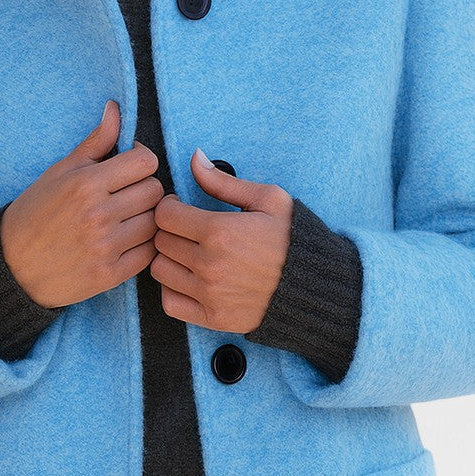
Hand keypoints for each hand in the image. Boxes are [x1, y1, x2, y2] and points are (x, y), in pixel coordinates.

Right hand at [0, 100, 161, 307]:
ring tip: (127, 218)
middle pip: (155, 191)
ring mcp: (106, 247)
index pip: (146, 162)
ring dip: (146, 218)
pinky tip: (125, 240)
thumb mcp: (60, 172)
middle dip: (144, 189)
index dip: (140, 161)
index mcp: (85, 184)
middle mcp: (98, 215)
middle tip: (127, 194)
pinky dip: (143, 245)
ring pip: (156, 223)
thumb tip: (115, 108)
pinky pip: (149, 253)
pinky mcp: (110, 275)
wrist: (12, 266)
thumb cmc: (36, 213)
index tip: (127, 168)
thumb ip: (95, 142)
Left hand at [149, 150, 292, 331]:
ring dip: (169, 259)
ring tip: (188, 254)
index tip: (180, 208)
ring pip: (160, 270)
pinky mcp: (212, 318)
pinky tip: (189, 280)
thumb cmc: (292, 239)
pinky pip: (169, 303)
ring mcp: (209, 294)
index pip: (165, 215)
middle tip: (187, 231)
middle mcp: (209, 264)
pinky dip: (172, 290)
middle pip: (161, 241)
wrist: (314, 286)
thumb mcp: (267, 200)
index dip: (169, 207)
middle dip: (171, 231)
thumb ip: (223, 181)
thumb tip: (194, 157)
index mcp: (219, 231)